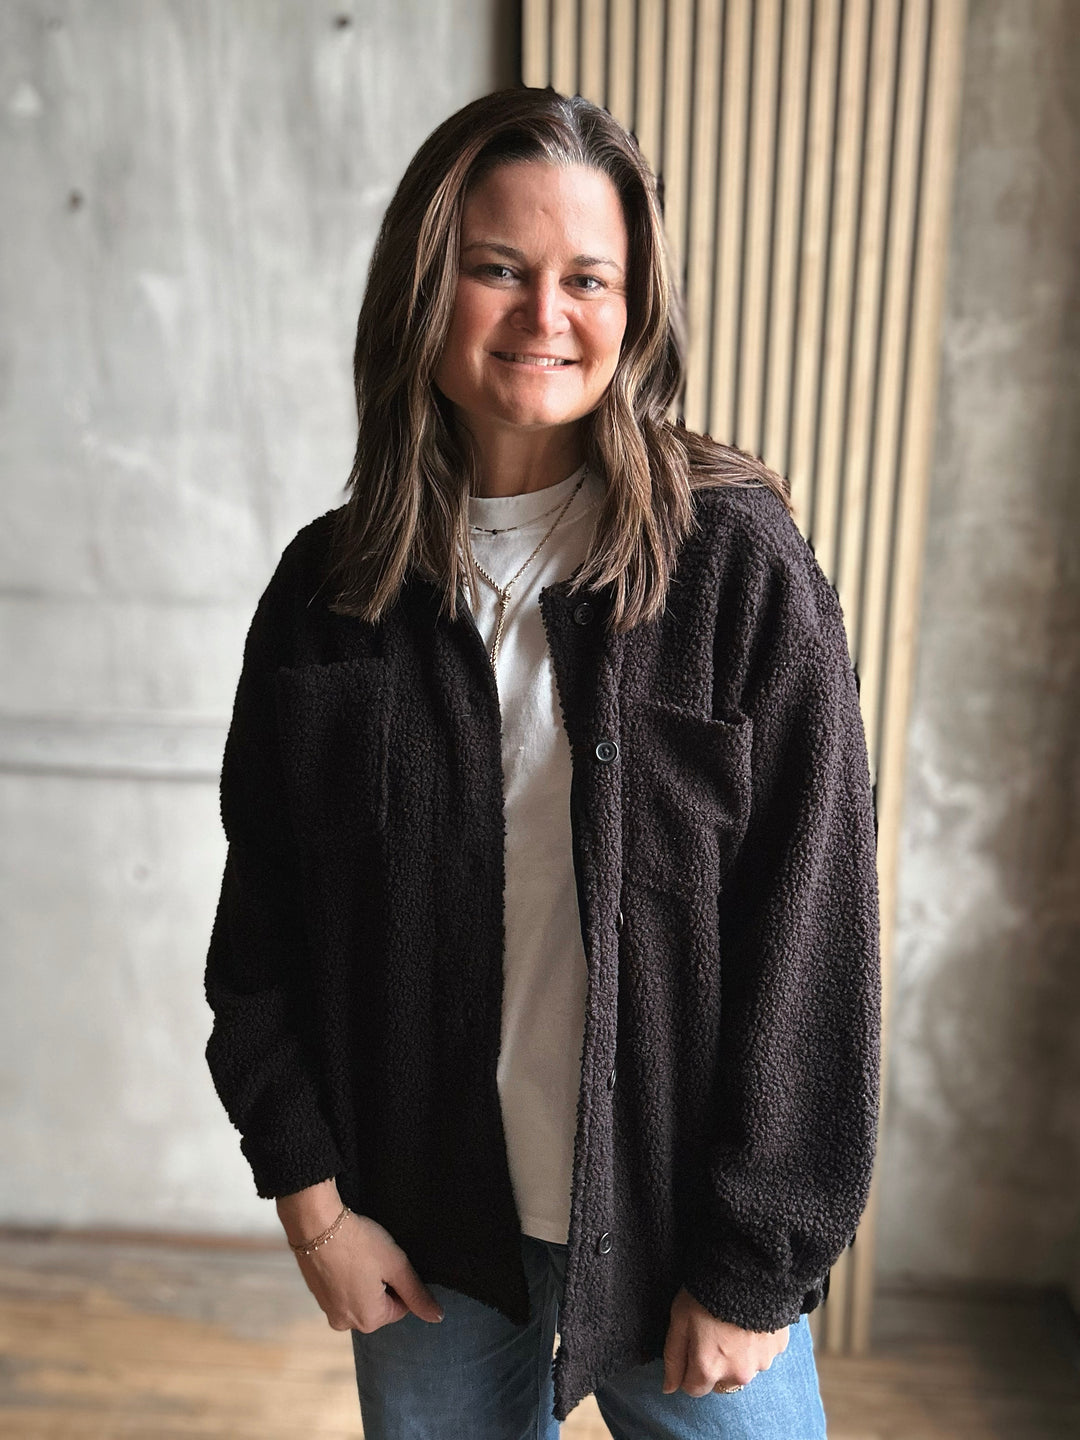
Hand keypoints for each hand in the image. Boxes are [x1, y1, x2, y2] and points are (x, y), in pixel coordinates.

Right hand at [276, 1181, 443, 1332]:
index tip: (388, 1261)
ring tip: (358, 1256)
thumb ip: (417, 1294)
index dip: (399, 1280)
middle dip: (381, 1283)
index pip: (401, 1307)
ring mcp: (329, 1311)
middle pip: (379, 1305)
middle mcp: (347, 1324)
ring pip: (361, 1297)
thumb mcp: (396, 1265)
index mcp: (369, 1320)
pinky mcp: (317, 1297)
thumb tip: (438, 1317)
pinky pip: (342, 1291)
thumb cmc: (359, 1243)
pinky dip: (347, 1277)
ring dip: (364, 1280)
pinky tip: (345, 1257)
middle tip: (373, 1257)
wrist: (316, 1224)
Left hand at [662, 1287, 788, 1396]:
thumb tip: (668, 1389)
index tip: (691, 1347)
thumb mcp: (679, 1320)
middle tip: (712, 1333)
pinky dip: (756, 1343)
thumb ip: (673, 1358)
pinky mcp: (778, 1349)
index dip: (688, 1370)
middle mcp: (737, 1374)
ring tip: (732, 1323)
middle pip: (721, 1382)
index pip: (694, 1389)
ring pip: (744, 1368)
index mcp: (709, 1368)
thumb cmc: (707, 1292)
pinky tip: (750, 1320)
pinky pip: (763, 1353)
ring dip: (738, 1355)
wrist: (747, 1268)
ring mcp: (761, 1362)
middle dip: (715, 1365)